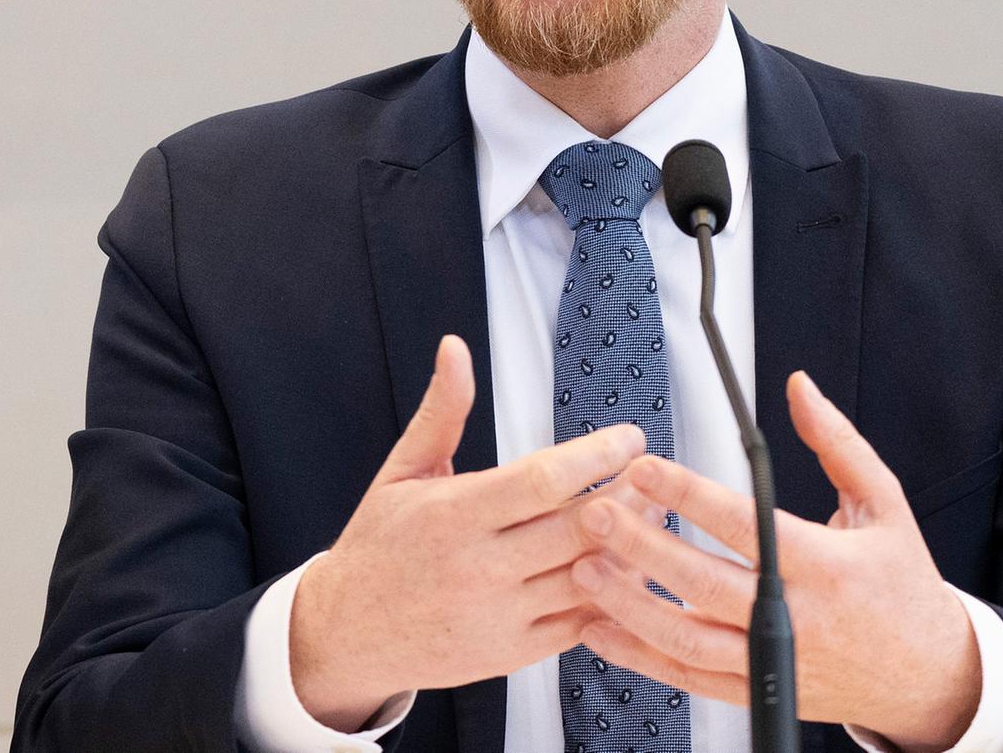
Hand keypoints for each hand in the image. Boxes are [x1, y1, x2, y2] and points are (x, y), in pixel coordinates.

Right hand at [289, 335, 654, 728]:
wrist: (350, 631)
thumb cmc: (379, 545)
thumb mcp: (402, 472)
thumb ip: (441, 412)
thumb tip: (454, 350)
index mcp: (452, 515)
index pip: (543, 480)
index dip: (597, 457)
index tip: (628, 440)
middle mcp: (478, 567)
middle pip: (578, 528)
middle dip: (629, 497)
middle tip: (652, 474)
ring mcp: (499, 615)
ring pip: (590, 579)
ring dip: (630, 547)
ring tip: (649, 518)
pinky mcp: (513, 653)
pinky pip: (582, 624)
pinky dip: (612, 596)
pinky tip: (623, 570)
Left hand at [571, 371, 980, 750]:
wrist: (928, 676)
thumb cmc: (902, 585)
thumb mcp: (884, 505)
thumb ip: (837, 443)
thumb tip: (799, 387)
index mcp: (825, 567)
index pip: (746, 526)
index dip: (689, 495)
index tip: (644, 469)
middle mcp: (794, 619)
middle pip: (703, 583)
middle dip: (642, 546)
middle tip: (595, 515)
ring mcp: (772, 662)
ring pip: (685, 639)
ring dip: (628, 605)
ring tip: (583, 569)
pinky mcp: (756, 692)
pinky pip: (687, 678)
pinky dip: (639, 657)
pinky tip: (599, 630)